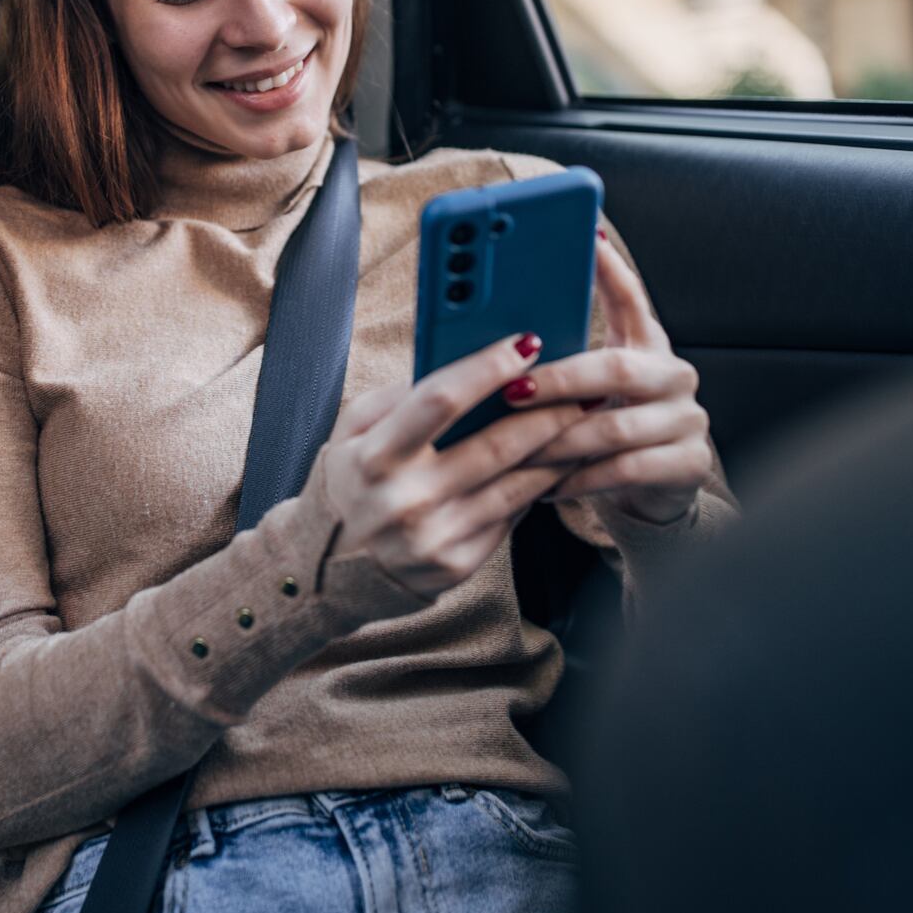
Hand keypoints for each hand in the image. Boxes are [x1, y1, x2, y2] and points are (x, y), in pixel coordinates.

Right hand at [321, 333, 593, 600]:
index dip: (488, 367)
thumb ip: (401, 396)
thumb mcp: (352, 431)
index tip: (527, 342)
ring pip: (516, 484)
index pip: (440, 400)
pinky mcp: (457, 565)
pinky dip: (538, 486)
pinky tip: (559, 462)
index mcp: (374, 456)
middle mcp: (406, 500)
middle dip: (547, 410)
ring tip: (584, 418)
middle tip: (584, 384)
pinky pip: (509, 516)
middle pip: (495, 444)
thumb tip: (463, 359)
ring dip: (557, 448)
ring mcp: (434, 538)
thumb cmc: (347, 481)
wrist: (327, 570)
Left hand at [503, 229, 714, 525]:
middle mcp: (674, 374)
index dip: (609, 266)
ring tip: (514, 451)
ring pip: (613, 426)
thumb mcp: (588, 390)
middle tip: (511, 391)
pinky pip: (624, 470)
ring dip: (556, 440)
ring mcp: (686, 419)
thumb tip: (496, 340)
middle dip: (557, 381)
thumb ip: (562, 360)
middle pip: (615, 368)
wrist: (653, 494)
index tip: (585, 233)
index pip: (630, 295)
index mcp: (648, 343)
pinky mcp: (688, 463)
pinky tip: (546, 486)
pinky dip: (578, 479)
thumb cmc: (605, 428)